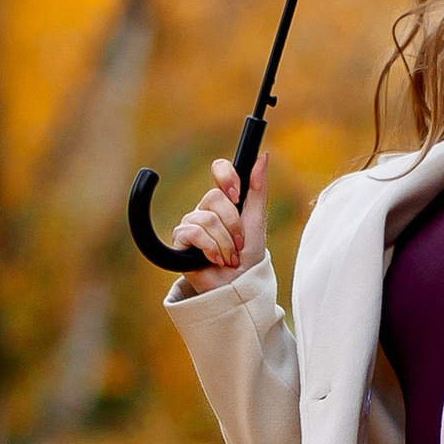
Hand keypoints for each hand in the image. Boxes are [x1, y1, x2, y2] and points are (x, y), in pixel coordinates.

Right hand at [171, 149, 267, 288]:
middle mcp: (206, 209)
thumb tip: (262, 156)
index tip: (236, 193)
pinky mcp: (180, 241)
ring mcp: (192, 224)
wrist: (237, 287)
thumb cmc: (248, 257)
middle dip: (232, 224)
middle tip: (239, 244)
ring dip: (224, 243)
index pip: (219, 170)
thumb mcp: (256, 221)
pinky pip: (193, 233)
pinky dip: (210, 249)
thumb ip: (257, 190)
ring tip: (229, 258)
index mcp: (226, 201)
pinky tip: (215, 260)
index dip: (226, 175)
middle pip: (214, 197)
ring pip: (206, 218)